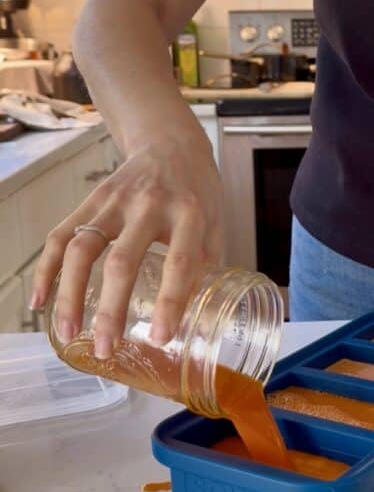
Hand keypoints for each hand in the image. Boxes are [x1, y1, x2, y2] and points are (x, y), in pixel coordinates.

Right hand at [31, 130, 224, 357]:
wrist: (171, 144)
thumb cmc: (197, 192)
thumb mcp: (215, 222)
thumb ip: (207, 265)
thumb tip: (199, 319)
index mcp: (190, 213)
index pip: (180, 261)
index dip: (171, 301)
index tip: (159, 337)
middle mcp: (149, 205)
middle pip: (122, 260)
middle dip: (110, 309)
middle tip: (105, 348)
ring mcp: (115, 201)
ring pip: (83, 248)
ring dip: (71, 294)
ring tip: (68, 333)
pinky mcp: (91, 199)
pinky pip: (61, 235)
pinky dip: (47, 269)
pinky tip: (40, 302)